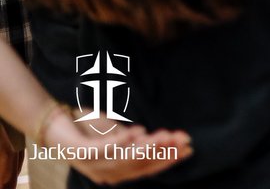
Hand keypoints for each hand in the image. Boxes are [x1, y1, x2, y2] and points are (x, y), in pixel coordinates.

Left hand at [42, 106, 191, 184]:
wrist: (55, 124)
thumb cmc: (87, 131)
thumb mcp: (117, 134)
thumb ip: (135, 140)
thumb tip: (159, 138)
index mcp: (116, 172)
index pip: (147, 168)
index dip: (168, 158)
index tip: (187, 147)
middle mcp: (105, 172)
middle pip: (139, 165)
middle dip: (163, 151)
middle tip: (182, 139)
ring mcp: (91, 163)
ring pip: (124, 158)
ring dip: (146, 146)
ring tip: (164, 135)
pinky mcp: (80, 151)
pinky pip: (102, 149)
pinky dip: (119, 141)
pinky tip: (136, 131)